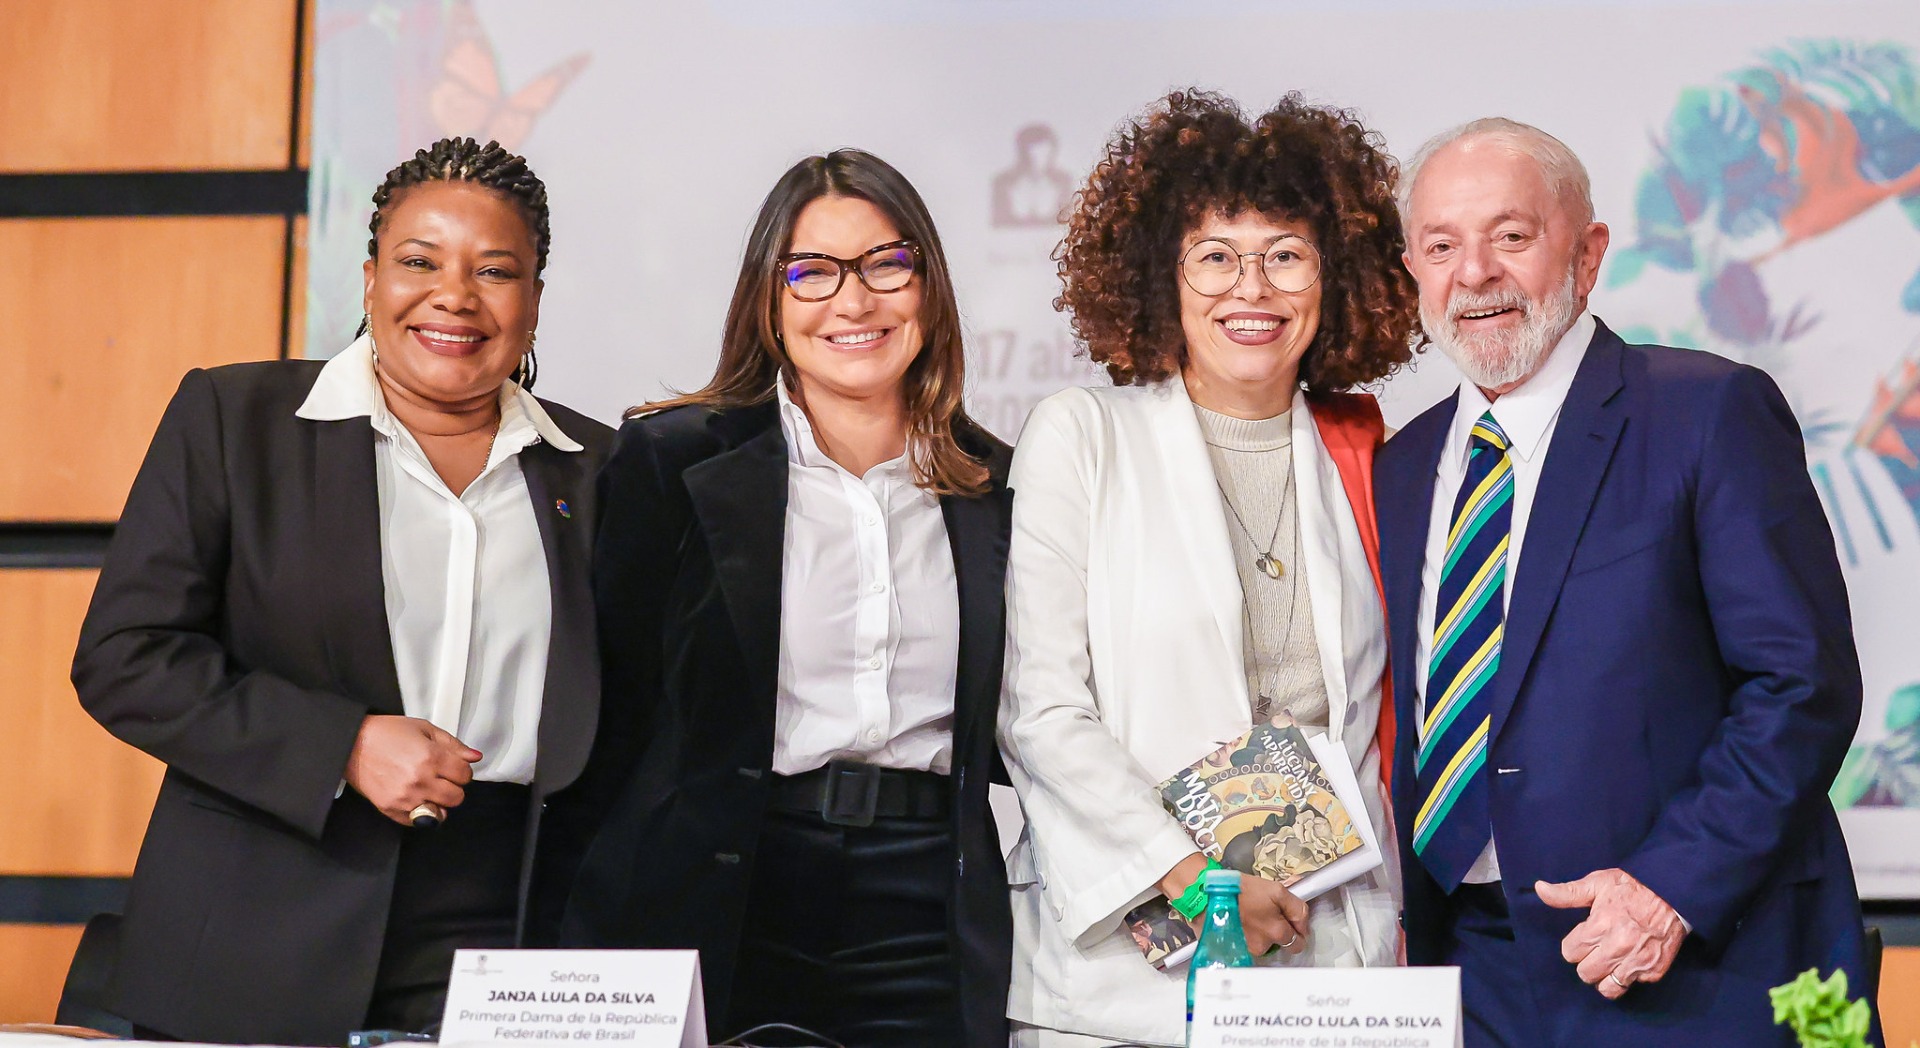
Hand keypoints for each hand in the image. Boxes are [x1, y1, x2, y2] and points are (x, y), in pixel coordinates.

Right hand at [344, 715, 481, 826]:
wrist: (352, 744)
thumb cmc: (388, 733)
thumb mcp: (424, 729)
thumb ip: (453, 744)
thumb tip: (475, 757)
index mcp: (431, 757)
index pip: (465, 775)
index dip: (462, 771)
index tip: (453, 767)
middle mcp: (420, 780)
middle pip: (457, 797)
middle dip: (454, 788)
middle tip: (442, 779)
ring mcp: (405, 798)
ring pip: (441, 814)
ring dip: (440, 803)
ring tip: (430, 791)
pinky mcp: (391, 809)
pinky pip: (418, 823)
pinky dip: (422, 814)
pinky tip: (416, 799)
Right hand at [1236, 876, 1310, 955]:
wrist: (1211, 893)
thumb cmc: (1242, 890)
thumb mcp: (1277, 890)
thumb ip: (1297, 909)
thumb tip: (1304, 924)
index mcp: (1276, 932)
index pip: (1298, 944)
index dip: (1297, 930)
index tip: (1290, 920)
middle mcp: (1263, 946)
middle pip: (1280, 944)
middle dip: (1279, 931)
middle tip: (1269, 913)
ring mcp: (1247, 949)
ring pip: (1264, 944)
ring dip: (1262, 932)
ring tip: (1252, 914)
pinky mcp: (1235, 948)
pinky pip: (1249, 943)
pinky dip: (1249, 934)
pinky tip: (1243, 920)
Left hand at [1535, 868, 1685, 999]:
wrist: (1674, 894)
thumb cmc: (1633, 887)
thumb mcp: (1598, 883)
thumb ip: (1568, 892)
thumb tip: (1539, 888)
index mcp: (1600, 925)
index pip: (1570, 952)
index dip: (1575, 944)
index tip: (1585, 936)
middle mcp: (1618, 947)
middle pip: (1586, 973)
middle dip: (1587, 962)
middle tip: (1597, 949)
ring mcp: (1637, 961)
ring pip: (1607, 988)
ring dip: (1605, 976)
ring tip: (1609, 961)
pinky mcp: (1654, 970)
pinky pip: (1632, 985)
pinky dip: (1629, 976)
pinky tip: (1630, 960)